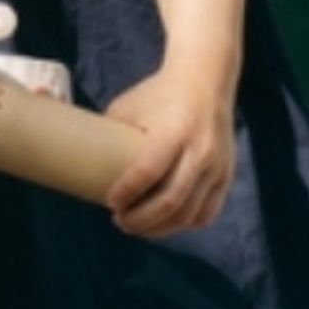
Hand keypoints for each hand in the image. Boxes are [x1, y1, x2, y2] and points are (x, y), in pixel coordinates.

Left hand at [102, 66, 236, 236]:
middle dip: (141, 220)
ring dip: (159, 228)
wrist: (206, 80)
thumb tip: (82, 165)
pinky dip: (183, 224)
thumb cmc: (159, 94)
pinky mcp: (226, 176)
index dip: (127, 192)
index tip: (110, 202)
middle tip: (119, 220)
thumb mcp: (129, 107)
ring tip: (137, 226)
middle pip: (170, 201)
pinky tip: (165, 223)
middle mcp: (200, 151)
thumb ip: (111, 136)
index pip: (148, 171)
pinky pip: (206, 213)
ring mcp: (217, 166)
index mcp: (174, 131)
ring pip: (188, 214)